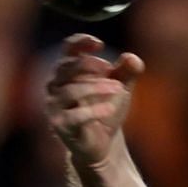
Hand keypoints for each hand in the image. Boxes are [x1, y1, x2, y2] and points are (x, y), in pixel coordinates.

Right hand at [45, 34, 144, 168]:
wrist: (103, 144)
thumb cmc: (106, 109)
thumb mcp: (121, 88)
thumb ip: (128, 72)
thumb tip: (132, 58)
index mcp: (68, 72)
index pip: (67, 50)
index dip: (79, 43)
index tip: (99, 44)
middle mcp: (55, 86)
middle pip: (65, 67)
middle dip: (87, 65)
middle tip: (110, 69)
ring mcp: (55, 106)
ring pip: (70, 91)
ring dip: (95, 87)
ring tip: (118, 88)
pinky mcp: (61, 125)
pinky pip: (74, 116)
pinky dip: (93, 111)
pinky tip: (110, 109)